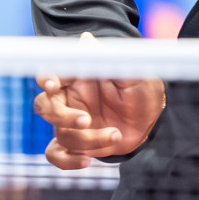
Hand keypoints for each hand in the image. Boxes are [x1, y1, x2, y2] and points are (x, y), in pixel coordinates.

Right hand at [34, 32, 164, 169]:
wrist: (154, 120)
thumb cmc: (143, 90)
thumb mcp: (132, 73)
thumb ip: (108, 59)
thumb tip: (85, 38)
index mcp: (79, 78)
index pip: (50, 74)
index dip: (45, 78)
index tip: (53, 83)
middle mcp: (70, 99)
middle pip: (44, 106)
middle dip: (61, 115)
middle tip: (86, 119)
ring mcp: (70, 123)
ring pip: (58, 132)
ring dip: (84, 139)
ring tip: (115, 134)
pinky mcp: (77, 143)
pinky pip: (55, 154)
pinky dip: (66, 160)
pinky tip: (87, 162)